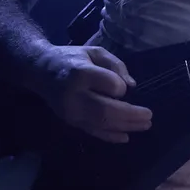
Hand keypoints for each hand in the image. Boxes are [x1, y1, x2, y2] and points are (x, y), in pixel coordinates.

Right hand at [35, 45, 152, 142]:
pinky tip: (125, 137)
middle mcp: (74, 95)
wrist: (40, 71)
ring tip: (145, 125)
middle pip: (106, 111)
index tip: (123, 86)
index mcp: (80, 73)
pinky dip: (110, 136)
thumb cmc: (72, 58)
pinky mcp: (70, 121)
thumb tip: (131, 86)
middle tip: (149, 116)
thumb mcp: (95, 52)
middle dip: (131, 115)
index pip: (109, 85)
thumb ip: (115, 65)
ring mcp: (70, 112)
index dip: (121, 87)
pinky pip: (92, 132)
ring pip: (101, 124)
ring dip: (126, 126)